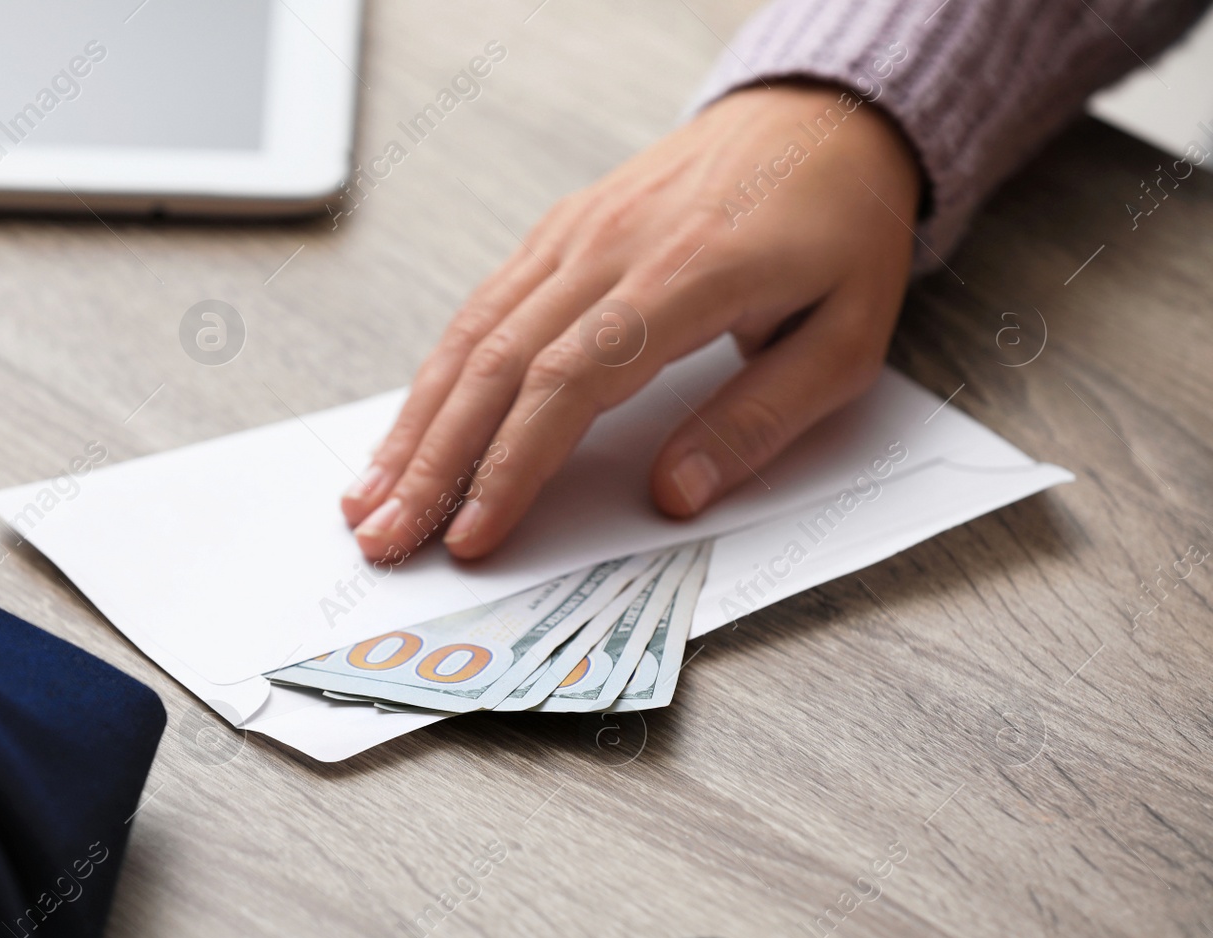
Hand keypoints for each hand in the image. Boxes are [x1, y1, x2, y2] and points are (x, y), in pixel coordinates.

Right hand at [341, 84, 920, 560]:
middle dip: (433, 462)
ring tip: (371, 497)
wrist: (821, 120)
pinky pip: (481, 308)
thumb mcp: (846, 339)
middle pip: (496, 363)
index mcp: (687, 275)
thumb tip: (675, 495)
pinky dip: (435, 376)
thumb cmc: (839, 231)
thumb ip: (760, 420)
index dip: (512, 465)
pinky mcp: (558, 233)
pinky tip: (408, 428)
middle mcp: (612, 247)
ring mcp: (575, 233)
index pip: (571, 381)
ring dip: (414, 424)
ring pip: (470, 334)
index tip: (473, 533)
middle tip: (386, 536)